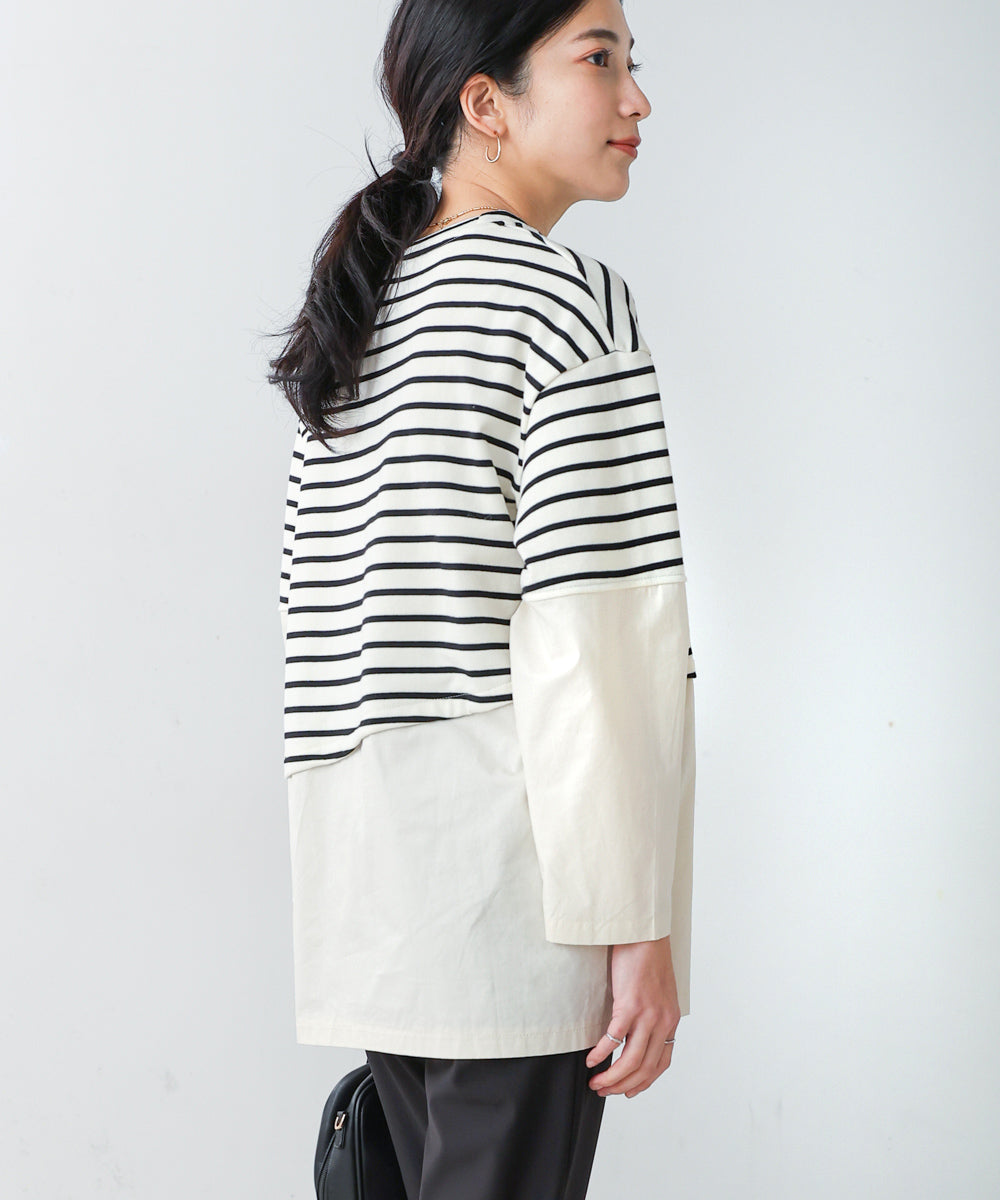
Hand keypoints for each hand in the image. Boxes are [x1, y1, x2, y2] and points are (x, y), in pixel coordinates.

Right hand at [584, 935, 679, 1098]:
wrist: (645, 934)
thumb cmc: (647, 958)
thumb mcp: (658, 992)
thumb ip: (653, 1014)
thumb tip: (637, 1032)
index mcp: (670, 1020)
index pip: (661, 1064)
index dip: (644, 1083)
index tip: (628, 1092)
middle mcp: (662, 1022)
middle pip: (644, 1068)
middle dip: (623, 1086)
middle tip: (604, 1090)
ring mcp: (647, 1015)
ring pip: (630, 1060)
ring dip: (611, 1077)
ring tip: (596, 1082)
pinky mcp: (630, 1004)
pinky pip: (614, 1038)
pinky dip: (601, 1053)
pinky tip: (590, 1058)